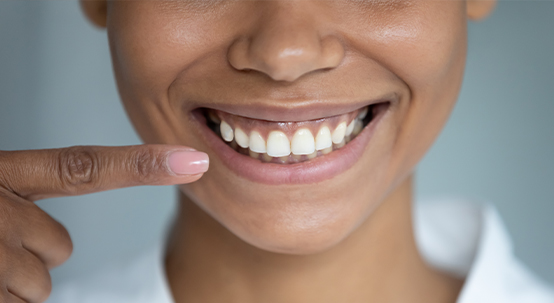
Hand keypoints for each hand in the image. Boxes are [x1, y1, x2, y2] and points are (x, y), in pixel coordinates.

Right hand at [0, 145, 208, 302]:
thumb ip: (23, 200)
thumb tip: (56, 241)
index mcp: (4, 175)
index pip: (83, 168)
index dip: (141, 167)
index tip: (193, 162)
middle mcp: (0, 211)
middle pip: (61, 245)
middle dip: (36, 252)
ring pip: (41, 284)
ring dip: (14, 282)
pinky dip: (4, 300)